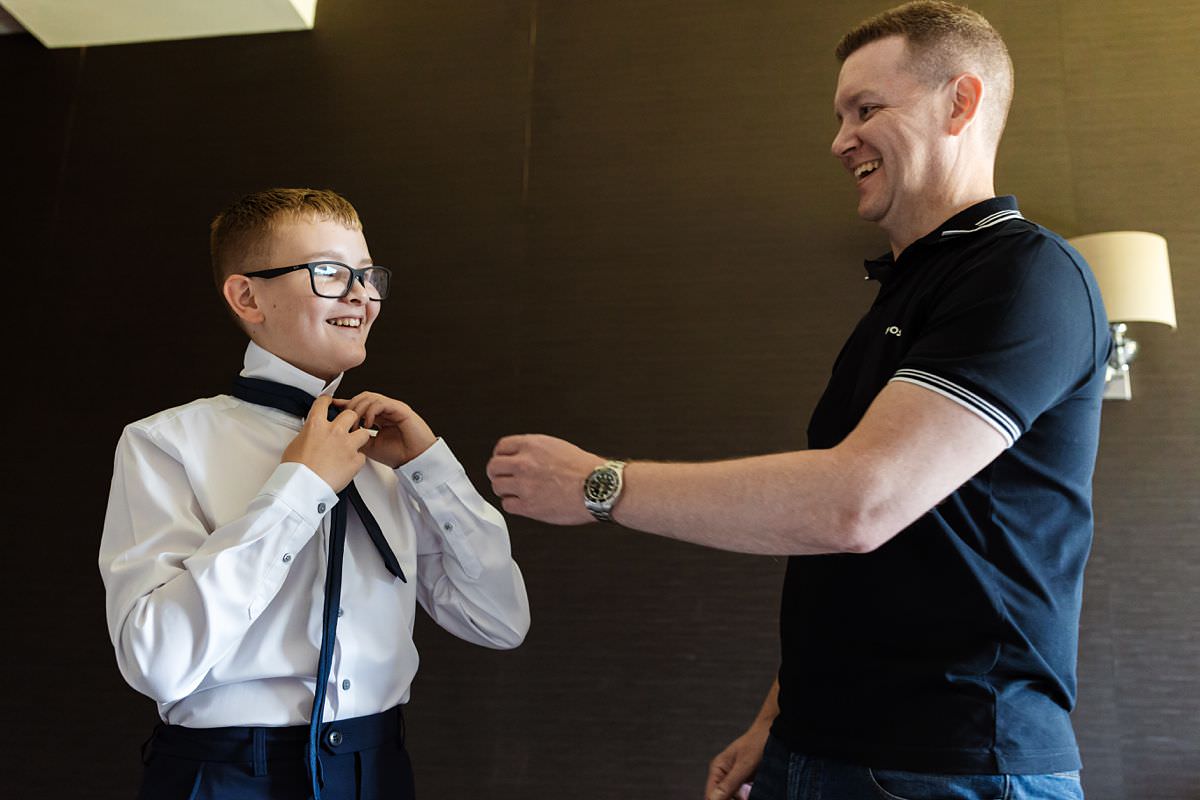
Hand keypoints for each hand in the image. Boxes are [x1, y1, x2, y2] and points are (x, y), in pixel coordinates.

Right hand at [281, 395, 372, 491]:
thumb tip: (310, 435)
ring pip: (364, 432)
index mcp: (316, 425)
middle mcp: (334, 432)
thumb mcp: (295, 445)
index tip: (329, 400)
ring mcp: (347, 445)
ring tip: (353, 445)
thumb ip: (307, 435)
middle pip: (351, 414)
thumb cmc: (296, 470)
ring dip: (359, 438)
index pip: (323, 403)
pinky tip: (349, 464)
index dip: (327, 400)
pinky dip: (357, 460)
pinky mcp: (355, 460)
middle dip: (351, 419)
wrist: (303, 486)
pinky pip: (362, 456)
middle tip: (348, 425)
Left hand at [332, 392, 436, 468]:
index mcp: (378, 418)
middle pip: (361, 397)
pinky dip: (371, 411)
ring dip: (359, 409)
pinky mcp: (400, 409)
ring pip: (369, 397)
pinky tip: (368, 423)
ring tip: (357, 424)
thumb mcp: (369, 447)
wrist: (415, 460)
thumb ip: (357, 436)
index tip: (332, 407)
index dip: (345, 404)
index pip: (359, 405)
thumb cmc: (398, 455)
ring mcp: (392, 408)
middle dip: (350, 407)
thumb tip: (342, 432)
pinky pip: (381, 402)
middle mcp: (385, 411)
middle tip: (345, 421)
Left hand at [486, 434, 602, 524]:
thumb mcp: (557, 447)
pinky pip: (507, 505)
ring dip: (505, 490)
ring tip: (516, 492)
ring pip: (498, 487)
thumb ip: (535, 451)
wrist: (597, 487)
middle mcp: (525, 463)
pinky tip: (523, 503)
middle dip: (498, 474)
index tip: (503, 462)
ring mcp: (524, 485)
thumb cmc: (585, 469)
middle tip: (504, 478)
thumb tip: (521, 457)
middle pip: (493, 467)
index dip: (501, 456)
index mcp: (532, 445)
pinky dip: (513, 505)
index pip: (501, 447)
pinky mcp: (528, 506)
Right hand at [705, 721, 768, 799]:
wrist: (775, 732)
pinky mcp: (746, 782)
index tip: (738, 799)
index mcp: (718, 769)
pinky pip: (744, 796)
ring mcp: (735, 780)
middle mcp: (724, 775)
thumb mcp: (744, 765)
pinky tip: (756, 792)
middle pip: (723, 799)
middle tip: (747, 795)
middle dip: (735, 799)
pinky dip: (749, 796)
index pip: (711, 795)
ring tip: (751, 791)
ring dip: (743, 798)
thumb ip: (729, 783)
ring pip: (735, 799)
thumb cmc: (758, 742)